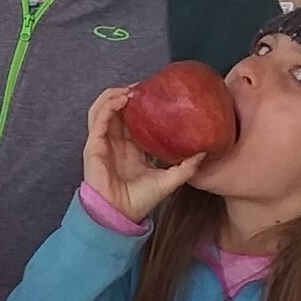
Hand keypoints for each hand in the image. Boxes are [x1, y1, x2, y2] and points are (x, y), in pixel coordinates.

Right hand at [83, 84, 205, 224]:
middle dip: (129, 92)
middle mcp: (115, 141)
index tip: (157, 91)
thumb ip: (187, 166)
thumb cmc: (141, 200)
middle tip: (145, 86)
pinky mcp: (94, 145)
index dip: (143, 102)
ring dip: (115, 94)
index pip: (134, 117)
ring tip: (132, 89)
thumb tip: (206, 151)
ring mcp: (103, 142)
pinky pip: (98, 118)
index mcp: (131, 146)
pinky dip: (108, 105)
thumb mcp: (170, 179)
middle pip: (117, 107)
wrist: (122, 214)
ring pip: (103, 108)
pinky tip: (122, 99)